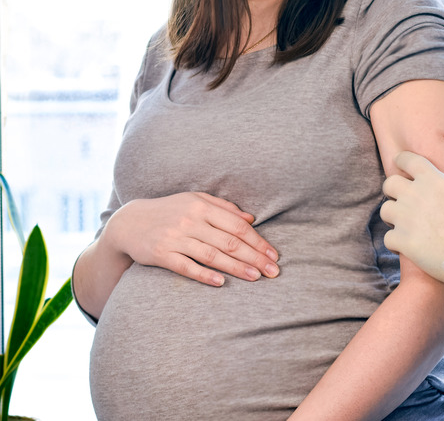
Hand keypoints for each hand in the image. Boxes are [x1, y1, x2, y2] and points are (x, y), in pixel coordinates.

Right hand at [102, 192, 278, 285]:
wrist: (128, 222)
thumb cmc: (170, 211)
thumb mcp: (195, 201)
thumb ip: (224, 208)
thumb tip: (251, 218)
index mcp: (202, 206)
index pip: (237, 225)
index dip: (258, 241)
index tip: (274, 255)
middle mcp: (190, 221)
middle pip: (229, 241)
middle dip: (254, 257)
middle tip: (273, 271)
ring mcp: (175, 238)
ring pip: (211, 254)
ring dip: (236, 268)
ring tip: (255, 278)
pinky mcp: (160, 254)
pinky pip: (185, 266)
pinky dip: (203, 274)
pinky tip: (220, 282)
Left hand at [380, 152, 443, 283]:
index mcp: (432, 179)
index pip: (406, 160)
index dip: (402, 162)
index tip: (403, 168)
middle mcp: (415, 194)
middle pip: (389, 184)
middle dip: (393, 193)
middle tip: (403, 203)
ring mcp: (406, 217)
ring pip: (385, 210)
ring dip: (393, 218)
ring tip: (406, 227)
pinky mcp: (402, 240)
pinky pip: (388, 238)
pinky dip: (396, 243)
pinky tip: (407, 247)